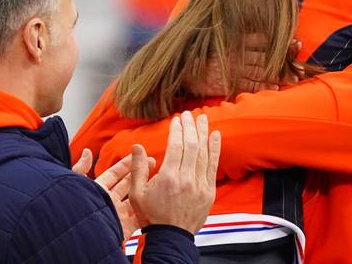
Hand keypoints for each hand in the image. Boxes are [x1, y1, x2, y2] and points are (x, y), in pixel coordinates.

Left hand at [72, 147, 154, 238]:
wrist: (83, 242)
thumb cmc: (77, 212)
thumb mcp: (76, 186)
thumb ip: (80, 169)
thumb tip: (87, 151)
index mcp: (98, 192)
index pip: (114, 174)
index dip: (126, 164)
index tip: (138, 154)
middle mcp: (109, 202)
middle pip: (127, 184)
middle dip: (140, 172)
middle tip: (153, 161)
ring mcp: (118, 215)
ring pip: (136, 199)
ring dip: (147, 188)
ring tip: (159, 177)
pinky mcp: (125, 229)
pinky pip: (140, 217)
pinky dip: (149, 208)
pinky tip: (157, 198)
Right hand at [129, 111, 220, 233]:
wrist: (171, 237)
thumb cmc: (151, 215)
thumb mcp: (136, 194)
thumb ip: (137, 168)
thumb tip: (137, 146)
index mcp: (168, 178)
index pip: (176, 146)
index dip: (177, 130)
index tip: (177, 119)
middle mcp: (186, 179)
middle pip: (191, 146)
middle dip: (190, 127)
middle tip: (189, 115)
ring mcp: (200, 185)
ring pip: (204, 153)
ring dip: (203, 133)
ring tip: (202, 118)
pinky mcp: (209, 190)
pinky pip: (213, 165)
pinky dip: (215, 149)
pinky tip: (215, 136)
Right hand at [184, 35, 303, 95]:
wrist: (183, 71)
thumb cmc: (202, 55)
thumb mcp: (220, 39)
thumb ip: (241, 36)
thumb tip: (262, 33)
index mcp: (236, 42)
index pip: (264, 40)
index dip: (281, 42)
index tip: (297, 43)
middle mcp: (238, 55)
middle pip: (267, 56)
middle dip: (286, 60)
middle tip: (301, 65)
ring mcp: (234, 69)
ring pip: (261, 71)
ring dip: (279, 75)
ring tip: (295, 78)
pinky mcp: (229, 83)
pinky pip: (249, 85)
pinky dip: (263, 87)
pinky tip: (275, 88)